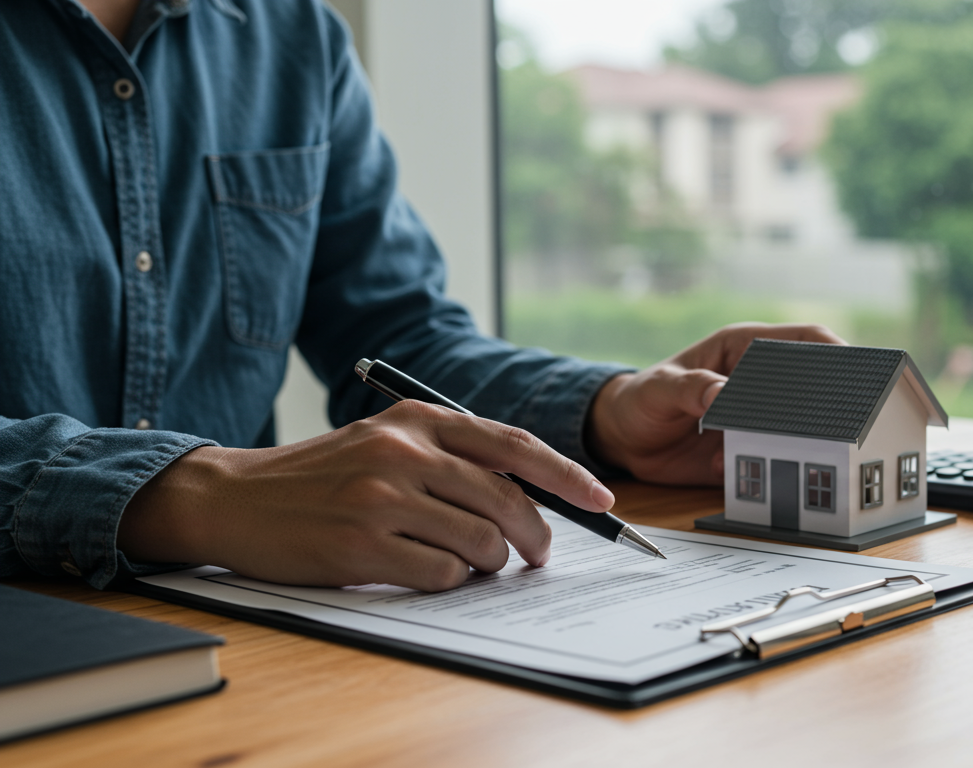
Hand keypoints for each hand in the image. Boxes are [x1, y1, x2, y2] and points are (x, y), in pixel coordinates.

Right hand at [117, 401, 614, 591]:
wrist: (235, 497)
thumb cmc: (321, 475)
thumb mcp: (386, 440)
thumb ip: (451, 455)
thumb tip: (530, 496)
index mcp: (417, 420)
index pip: (514, 446)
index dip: (566, 476)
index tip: (602, 500)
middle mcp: (405, 453)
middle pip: (507, 501)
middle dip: (536, 536)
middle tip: (536, 555)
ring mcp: (383, 498)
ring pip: (481, 543)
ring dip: (489, 564)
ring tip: (469, 563)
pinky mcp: (363, 545)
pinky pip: (443, 575)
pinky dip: (450, 582)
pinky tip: (426, 571)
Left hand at [587, 322, 845, 485]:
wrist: (623, 440)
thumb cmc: (641, 398)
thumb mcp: (659, 389)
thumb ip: (690, 388)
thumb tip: (721, 393)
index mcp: (744, 349)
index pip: (803, 340)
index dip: (834, 351)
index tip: (853, 370)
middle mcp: (758, 383)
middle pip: (813, 387)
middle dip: (829, 404)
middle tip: (838, 422)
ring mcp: (757, 419)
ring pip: (799, 429)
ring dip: (801, 442)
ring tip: (797, 453)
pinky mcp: (749, 451)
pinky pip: (773, 462)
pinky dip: (772, 470)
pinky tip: (749, 472)